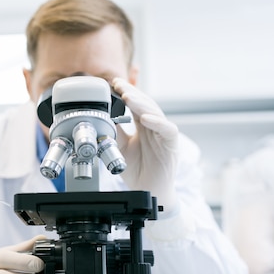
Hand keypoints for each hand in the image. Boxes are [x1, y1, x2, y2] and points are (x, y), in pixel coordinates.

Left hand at [111, 78, 178, 211]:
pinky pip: (167, 130)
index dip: (126, 92)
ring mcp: (163, 134)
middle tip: (118, 84)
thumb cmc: (137, 169)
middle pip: (145, 103)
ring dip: (141, 104)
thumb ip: (114, 132)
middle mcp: (154, 126)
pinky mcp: (171, 144)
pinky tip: (145, 118)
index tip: (113, 83)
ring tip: (127, 97)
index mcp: (143, 125)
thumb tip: (102, 117)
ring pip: (155, 113)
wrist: (148, 190)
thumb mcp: (119, 146)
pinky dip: (157, 122)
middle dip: (132, 93)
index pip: (135, 104)